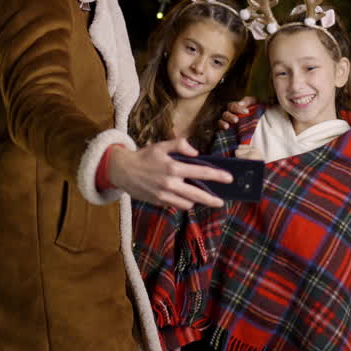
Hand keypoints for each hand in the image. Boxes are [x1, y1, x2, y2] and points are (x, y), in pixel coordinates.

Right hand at [106, 138, 232, 208]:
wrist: (122, 170)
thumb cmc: (144, 156)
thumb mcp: (161, 146)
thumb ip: (180, 145)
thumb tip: (196, 153)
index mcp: (173, 167)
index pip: (201, 172)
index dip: (217, 176)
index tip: (229, 179)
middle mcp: (170, 183)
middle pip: (198, 195)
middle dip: (212, 199)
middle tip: (221, 201)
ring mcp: (164, 195)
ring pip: (187, 203)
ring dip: (195, 200)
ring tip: (199, 196)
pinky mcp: (158, 202)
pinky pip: (175, 205)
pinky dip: (181, 202)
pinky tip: (182, 196)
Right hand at [217, 96, 257, 129]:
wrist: (253, 125)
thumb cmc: (252, 112)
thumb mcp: (253, 104)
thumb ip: (248, 101)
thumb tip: (241, 103)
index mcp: (232, 108)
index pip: (232, 106)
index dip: (238, 108)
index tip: (247, 112)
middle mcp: (226, 115)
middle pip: (225, 114)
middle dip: (230, 117)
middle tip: (236, 120)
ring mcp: (223, 123)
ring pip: (219, 122)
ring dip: (222, 124)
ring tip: (226, 127)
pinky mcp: (222, 131)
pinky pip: (218, 131)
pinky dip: (219, 131)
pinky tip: (223, 132)